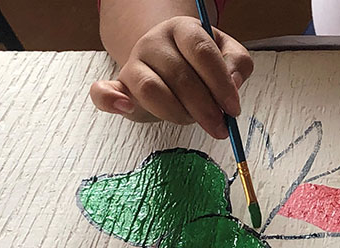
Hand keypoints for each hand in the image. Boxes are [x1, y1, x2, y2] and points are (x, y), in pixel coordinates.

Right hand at [90, 16, 252, 138]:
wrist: (168, 63)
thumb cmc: (200, 64)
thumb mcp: (226, 56)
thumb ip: (237, 64)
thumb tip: (233, 83)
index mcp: (183, 29)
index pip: (201, 51)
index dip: (220, 82)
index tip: (233, 108)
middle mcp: (154, 42)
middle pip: (179, 75)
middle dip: (204, 107)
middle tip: (219, 127)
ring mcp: (134, 63)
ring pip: (151, 90)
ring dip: (177, 113)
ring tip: (191, 120)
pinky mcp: (120, 86)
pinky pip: (102, 91)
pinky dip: (110, 100)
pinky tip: (127, 108)